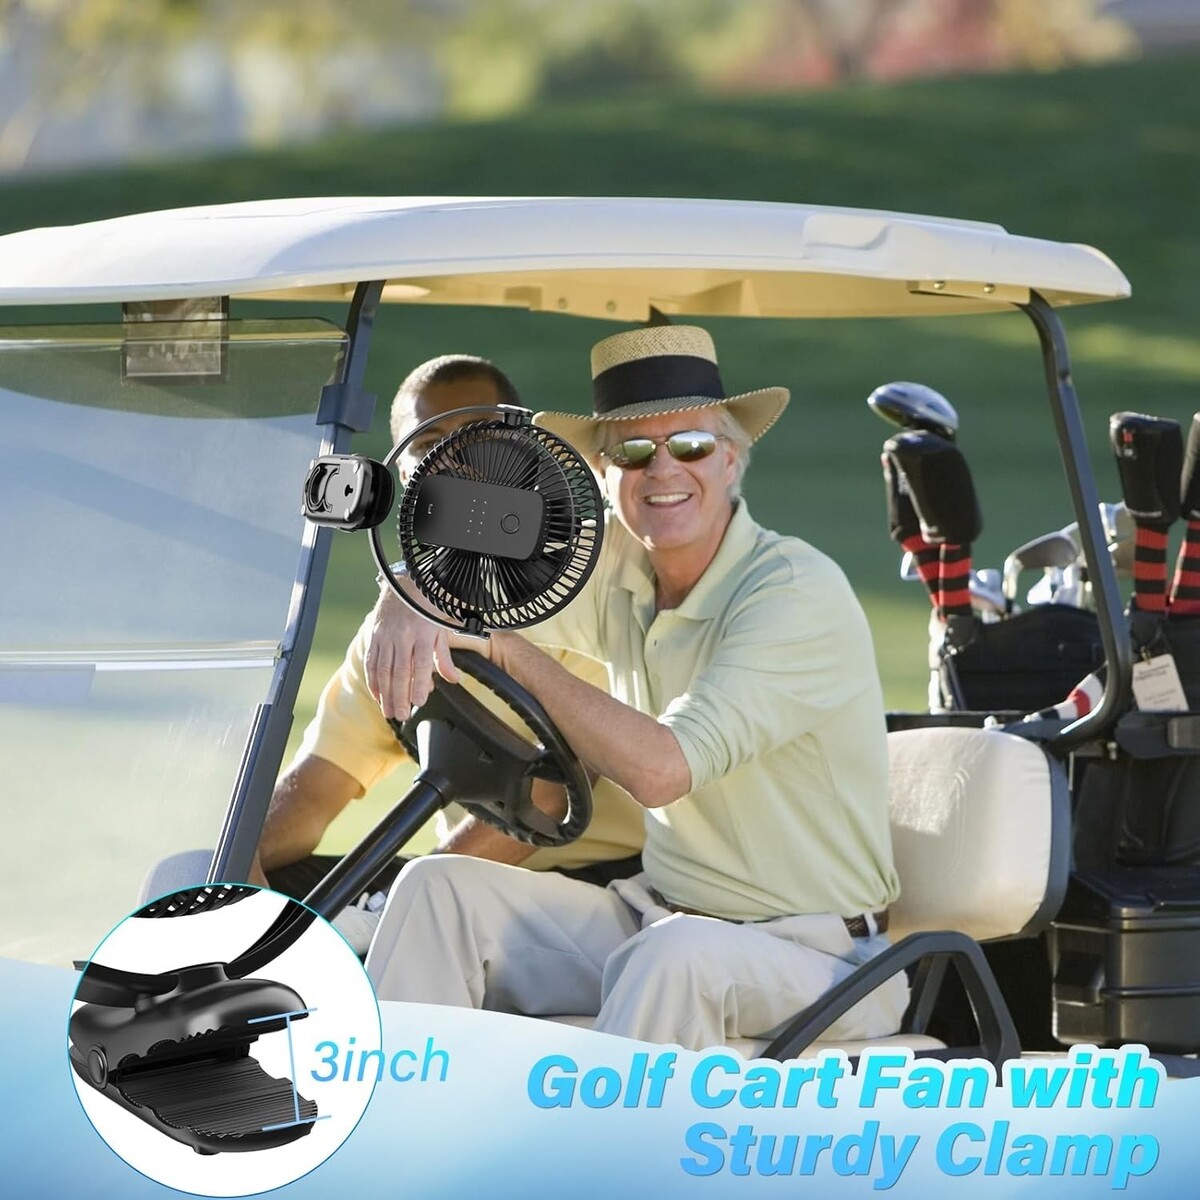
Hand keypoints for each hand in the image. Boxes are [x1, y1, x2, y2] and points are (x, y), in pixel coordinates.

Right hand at [364, 585, 490, 719]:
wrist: (405, 585)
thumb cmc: (427, 610)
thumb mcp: (441, 630)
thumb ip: (444, 658)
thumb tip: (454, 680)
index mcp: (422, 634)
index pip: (420, 664)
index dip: (419, 685)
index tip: (420, 702)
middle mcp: (402, 636)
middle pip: (399, 672)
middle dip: (400, 696)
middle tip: (402, 715)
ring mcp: (385, 636)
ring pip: (383, 670)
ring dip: (385, 694)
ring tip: (389, 712)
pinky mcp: (374, 636)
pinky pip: (371, 662)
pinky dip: (373, 681)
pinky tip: (377, 696)